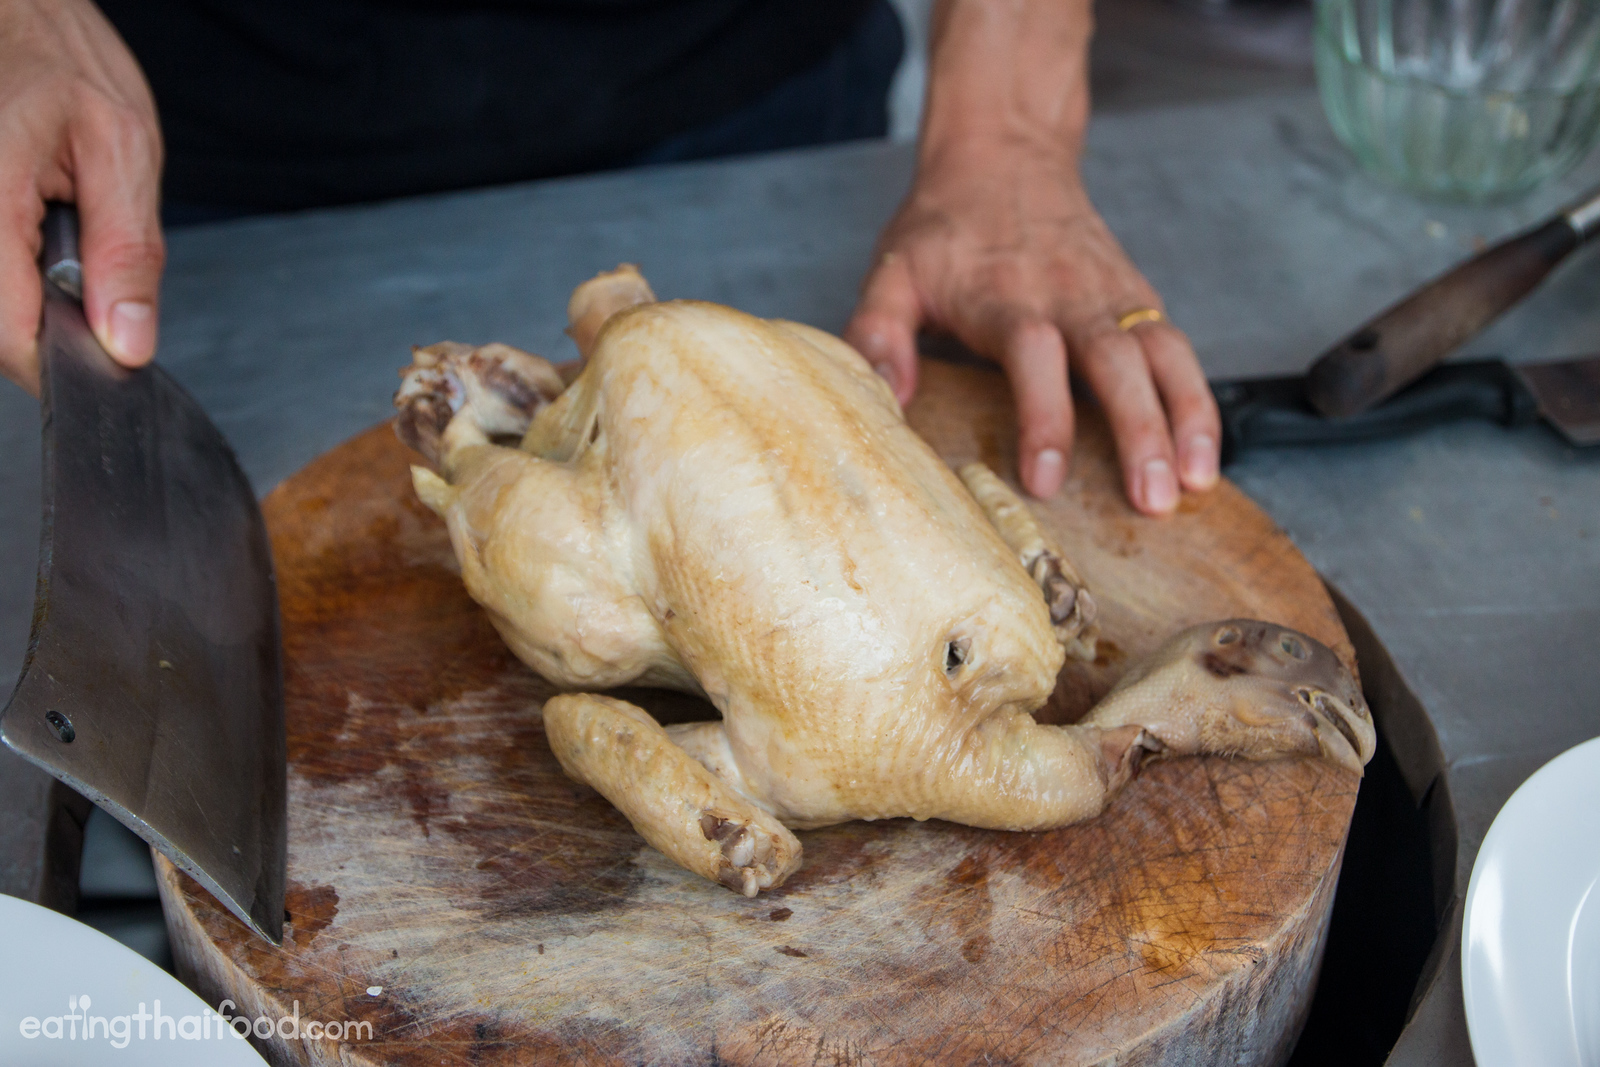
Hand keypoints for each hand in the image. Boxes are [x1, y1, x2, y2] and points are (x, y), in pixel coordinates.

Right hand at [0, 0, 163, 394]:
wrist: (19, 19)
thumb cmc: (63, 63)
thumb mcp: (123, 152)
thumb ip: (127, 254)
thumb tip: (129, 341)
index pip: (9, 329)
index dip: (59, 361)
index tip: (102, 365)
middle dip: (52, 324)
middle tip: (94, 281)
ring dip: (35, 297)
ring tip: (63, 237)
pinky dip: (23, 276)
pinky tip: (44, 237)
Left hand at [845, 141, 1220, 515]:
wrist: (1003, 153)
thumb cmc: (945, 227)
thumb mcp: (893, 270)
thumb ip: (878, 333)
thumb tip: (885, 397)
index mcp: (1006, 296)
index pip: (1033, 357)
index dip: (1043, 418)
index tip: (1045, 478)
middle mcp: (1069, 297)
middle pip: (1116, 363)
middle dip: (1139, 433)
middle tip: (1150, 500)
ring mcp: (1112, 298)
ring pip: (1163, 357)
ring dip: (1186, 420)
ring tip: (1196, 482)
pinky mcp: (1138, 301)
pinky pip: (1179, 352)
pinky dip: (1198, 401)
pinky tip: (1204, 455)